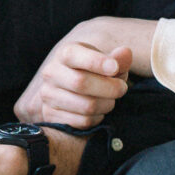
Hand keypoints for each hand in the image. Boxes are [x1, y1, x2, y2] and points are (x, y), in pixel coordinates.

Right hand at [14, 15, 159, 131]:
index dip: (97, 62)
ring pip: (84, 106)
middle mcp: (53, 73)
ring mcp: (50, 95)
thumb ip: (118, 58)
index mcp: (66, 54)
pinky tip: (99, 113)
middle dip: (109, 89)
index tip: (116, 69)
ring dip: (106, 106)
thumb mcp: (109, 62)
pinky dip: (96, 120)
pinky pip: (80, 122)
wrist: (73, 91)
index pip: (77, 55)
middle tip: (123, 89)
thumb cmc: (96, 72)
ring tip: (112, 101)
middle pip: (83, 84)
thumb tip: (125, 52)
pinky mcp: (51, 115)